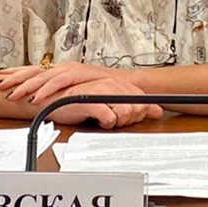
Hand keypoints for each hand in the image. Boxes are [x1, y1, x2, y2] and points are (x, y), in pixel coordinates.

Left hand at [0, 62, 118, 104]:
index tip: (0, 77)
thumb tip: (39, 98)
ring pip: (44, 76)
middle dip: (15, 78)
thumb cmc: (99, 89)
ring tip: (14, 94)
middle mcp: (63, 67)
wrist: (126, 84)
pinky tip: (38, 97)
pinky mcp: (79, 76)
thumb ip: (59, 92)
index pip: (34, 70)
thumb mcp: (74, 90)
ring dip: (28, 86)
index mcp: (59, 70)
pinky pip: (60, 84)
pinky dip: (48, 91)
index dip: (16, 73)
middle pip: (34, 71)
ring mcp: (70, 70)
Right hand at [45, 77, 163, 128]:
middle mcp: (109, 84)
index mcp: (115, 83)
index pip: (142, 100)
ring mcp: (100, 91)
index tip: (124, 117)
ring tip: (102, 118)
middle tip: (111, 118)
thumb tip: (158, 110)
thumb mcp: (110, 103)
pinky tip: (96, 120)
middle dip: (128, 119)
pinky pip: (110, 117)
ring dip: (116, 122)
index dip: (137, 113)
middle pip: (137, 108)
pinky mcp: (90, 102)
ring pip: (126, 112)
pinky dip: (105, 123)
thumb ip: (136, 105)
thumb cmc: (77, 102)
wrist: (50, 102)